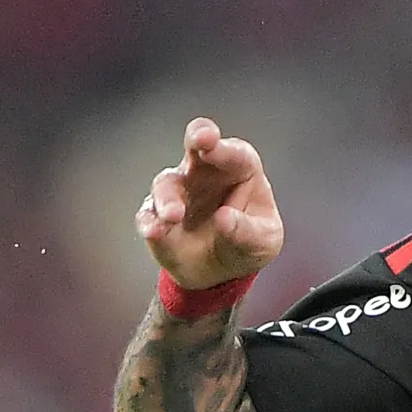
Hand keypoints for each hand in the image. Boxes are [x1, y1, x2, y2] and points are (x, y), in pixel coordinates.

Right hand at [136, 117, 284, 292]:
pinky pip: (148, 214)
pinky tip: (154, 231)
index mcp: (239, 170)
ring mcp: (177, 192)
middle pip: (198, 146)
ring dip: (169, 197)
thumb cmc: (248, 244)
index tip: (213, 145)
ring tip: (173, 216)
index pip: (235, 153)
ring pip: (167, 183)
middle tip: (201, 138)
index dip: (224, 148)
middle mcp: (205, 173)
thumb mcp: (263, 243)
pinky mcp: (156, 216)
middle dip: (198, 136)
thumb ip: (248, 231)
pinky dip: (150, 221)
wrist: (221, 274)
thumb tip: (225, 218)